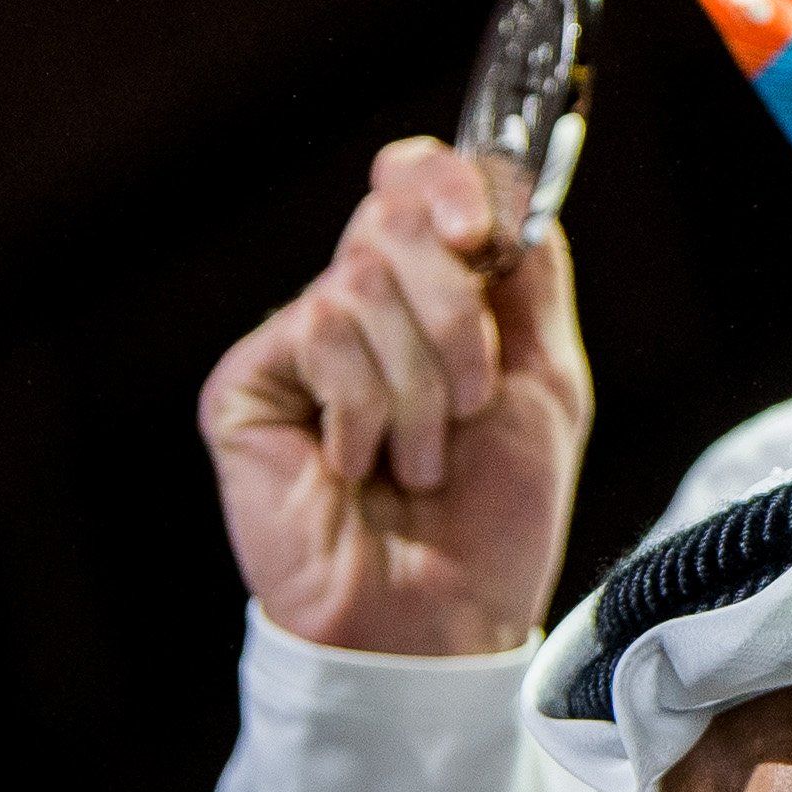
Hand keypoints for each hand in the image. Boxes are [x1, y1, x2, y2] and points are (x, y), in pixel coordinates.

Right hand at [202, 137, 594, 657]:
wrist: (441, 611)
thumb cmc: (495, 511)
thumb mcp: (545, 379)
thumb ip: (531, 276)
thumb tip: (511, 183)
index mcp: (429, 294)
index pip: (415, 180)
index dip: (448, 181)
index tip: (483, 229)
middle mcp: (357, 303)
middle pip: (394, 216)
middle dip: (459, 312)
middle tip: (473, 399)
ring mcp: (298, 342)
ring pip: (363, 282)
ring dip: (421, 384)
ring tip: (422, 459)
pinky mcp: (246, 384)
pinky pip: (317, 334)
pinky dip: (366, 408)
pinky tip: (361, 467)